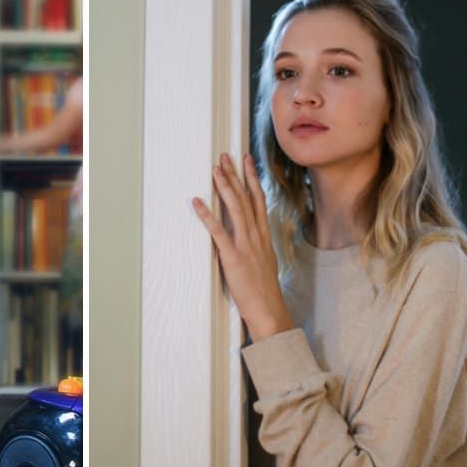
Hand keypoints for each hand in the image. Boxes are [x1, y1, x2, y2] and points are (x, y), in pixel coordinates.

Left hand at [192, 153, 291, 340]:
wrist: (268, 309)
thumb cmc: (264, 290)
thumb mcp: (264, 261)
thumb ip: (256, 245)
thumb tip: (250, 234)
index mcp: (263, 236)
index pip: (259, 200)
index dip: (252, 179)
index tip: (247, 161)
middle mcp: (256, 235)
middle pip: (247, 198)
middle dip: (236, 175)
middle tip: (226, 157)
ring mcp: (246, 245)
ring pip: (236, 209)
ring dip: (225, 187)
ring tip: (216, 170)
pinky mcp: (233, 257)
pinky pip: (218, 232)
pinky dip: (207, 215)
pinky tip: (197, 202)